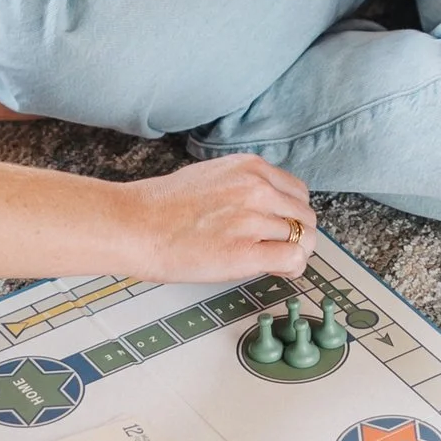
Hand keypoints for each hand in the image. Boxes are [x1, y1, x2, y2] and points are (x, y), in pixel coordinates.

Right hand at [122, 154, 313, 282]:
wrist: (135, 226)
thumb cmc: (162, 207)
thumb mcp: (212, 177)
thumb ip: (245, 187)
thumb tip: (266, 208)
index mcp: (249, 168)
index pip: (298, 192)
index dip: (292, 214)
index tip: (282, 227)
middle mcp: (256, 190)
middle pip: (305, 216)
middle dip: (296, 235)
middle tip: (278, 248)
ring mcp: (253, 221)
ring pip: (304, 239)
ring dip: (294, 253)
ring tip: (274, 262)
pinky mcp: (246, 253)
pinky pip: (293, 260)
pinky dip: (291, 269)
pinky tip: (276, 271)